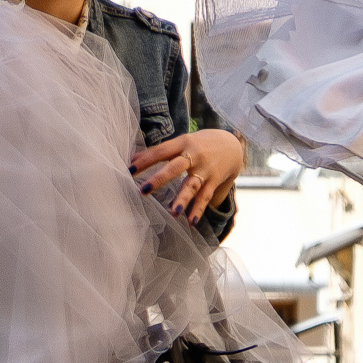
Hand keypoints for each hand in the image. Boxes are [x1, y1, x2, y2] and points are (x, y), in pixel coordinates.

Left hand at [131, 128, 246, 222]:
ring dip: (182, 199)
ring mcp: (205, 170)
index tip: (129, 170)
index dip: (145, 160)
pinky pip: (205, 197)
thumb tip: (132, 159)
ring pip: (192, 185)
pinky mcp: (214, 181)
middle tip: (143, 191)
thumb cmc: (199, 144)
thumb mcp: (182, 142)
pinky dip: (198, 209)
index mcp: (183, 143)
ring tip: (172, 212)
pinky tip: (191, 221)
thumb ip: (160, 151)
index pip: (161, 151)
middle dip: (159, 179)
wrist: (232, 145)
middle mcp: (194, 156)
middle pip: (175, 167)